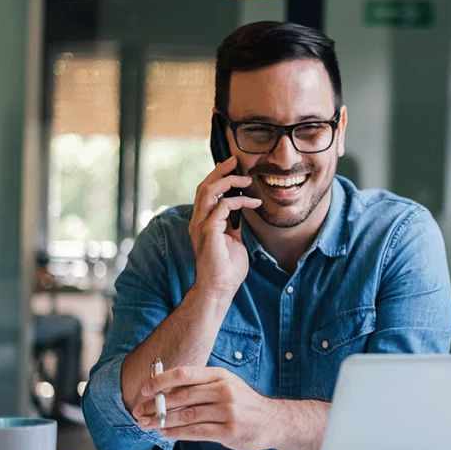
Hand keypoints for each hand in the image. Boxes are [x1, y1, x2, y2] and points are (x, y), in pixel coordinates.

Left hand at [133, 366, 278, 449]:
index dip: (161, 381)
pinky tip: (166, 433)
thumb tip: (165, 390)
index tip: (145, 390)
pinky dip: (176, 433)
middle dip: (156, 405)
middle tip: (140, 411)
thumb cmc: (244, 403)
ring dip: (162, 421)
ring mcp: (228, 411)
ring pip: (186, 415)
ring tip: (148, 424)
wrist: (272, 420)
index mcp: (220, 376)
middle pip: (181, 396)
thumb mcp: (225, 385)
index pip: (184, 374)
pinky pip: (195, 432)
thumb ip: (199, 386)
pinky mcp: (229, 431)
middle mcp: (224, 390)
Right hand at [190, 157, 260, 298]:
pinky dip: (238, 201)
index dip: (217, 177)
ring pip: (208, 192)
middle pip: (203, 186)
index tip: (233, 167)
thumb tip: (240, 212)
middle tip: (235, 161)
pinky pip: (221, 207)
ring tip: (245, 179)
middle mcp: (198, 221)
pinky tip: (253, 203)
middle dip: (220, 171)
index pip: (205, 192)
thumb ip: (232, 225)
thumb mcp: (232, 240)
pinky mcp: (209, 232)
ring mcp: (201, 226)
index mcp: (202, 222)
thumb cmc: (227, 268)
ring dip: (227, 181)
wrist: (220, 288)